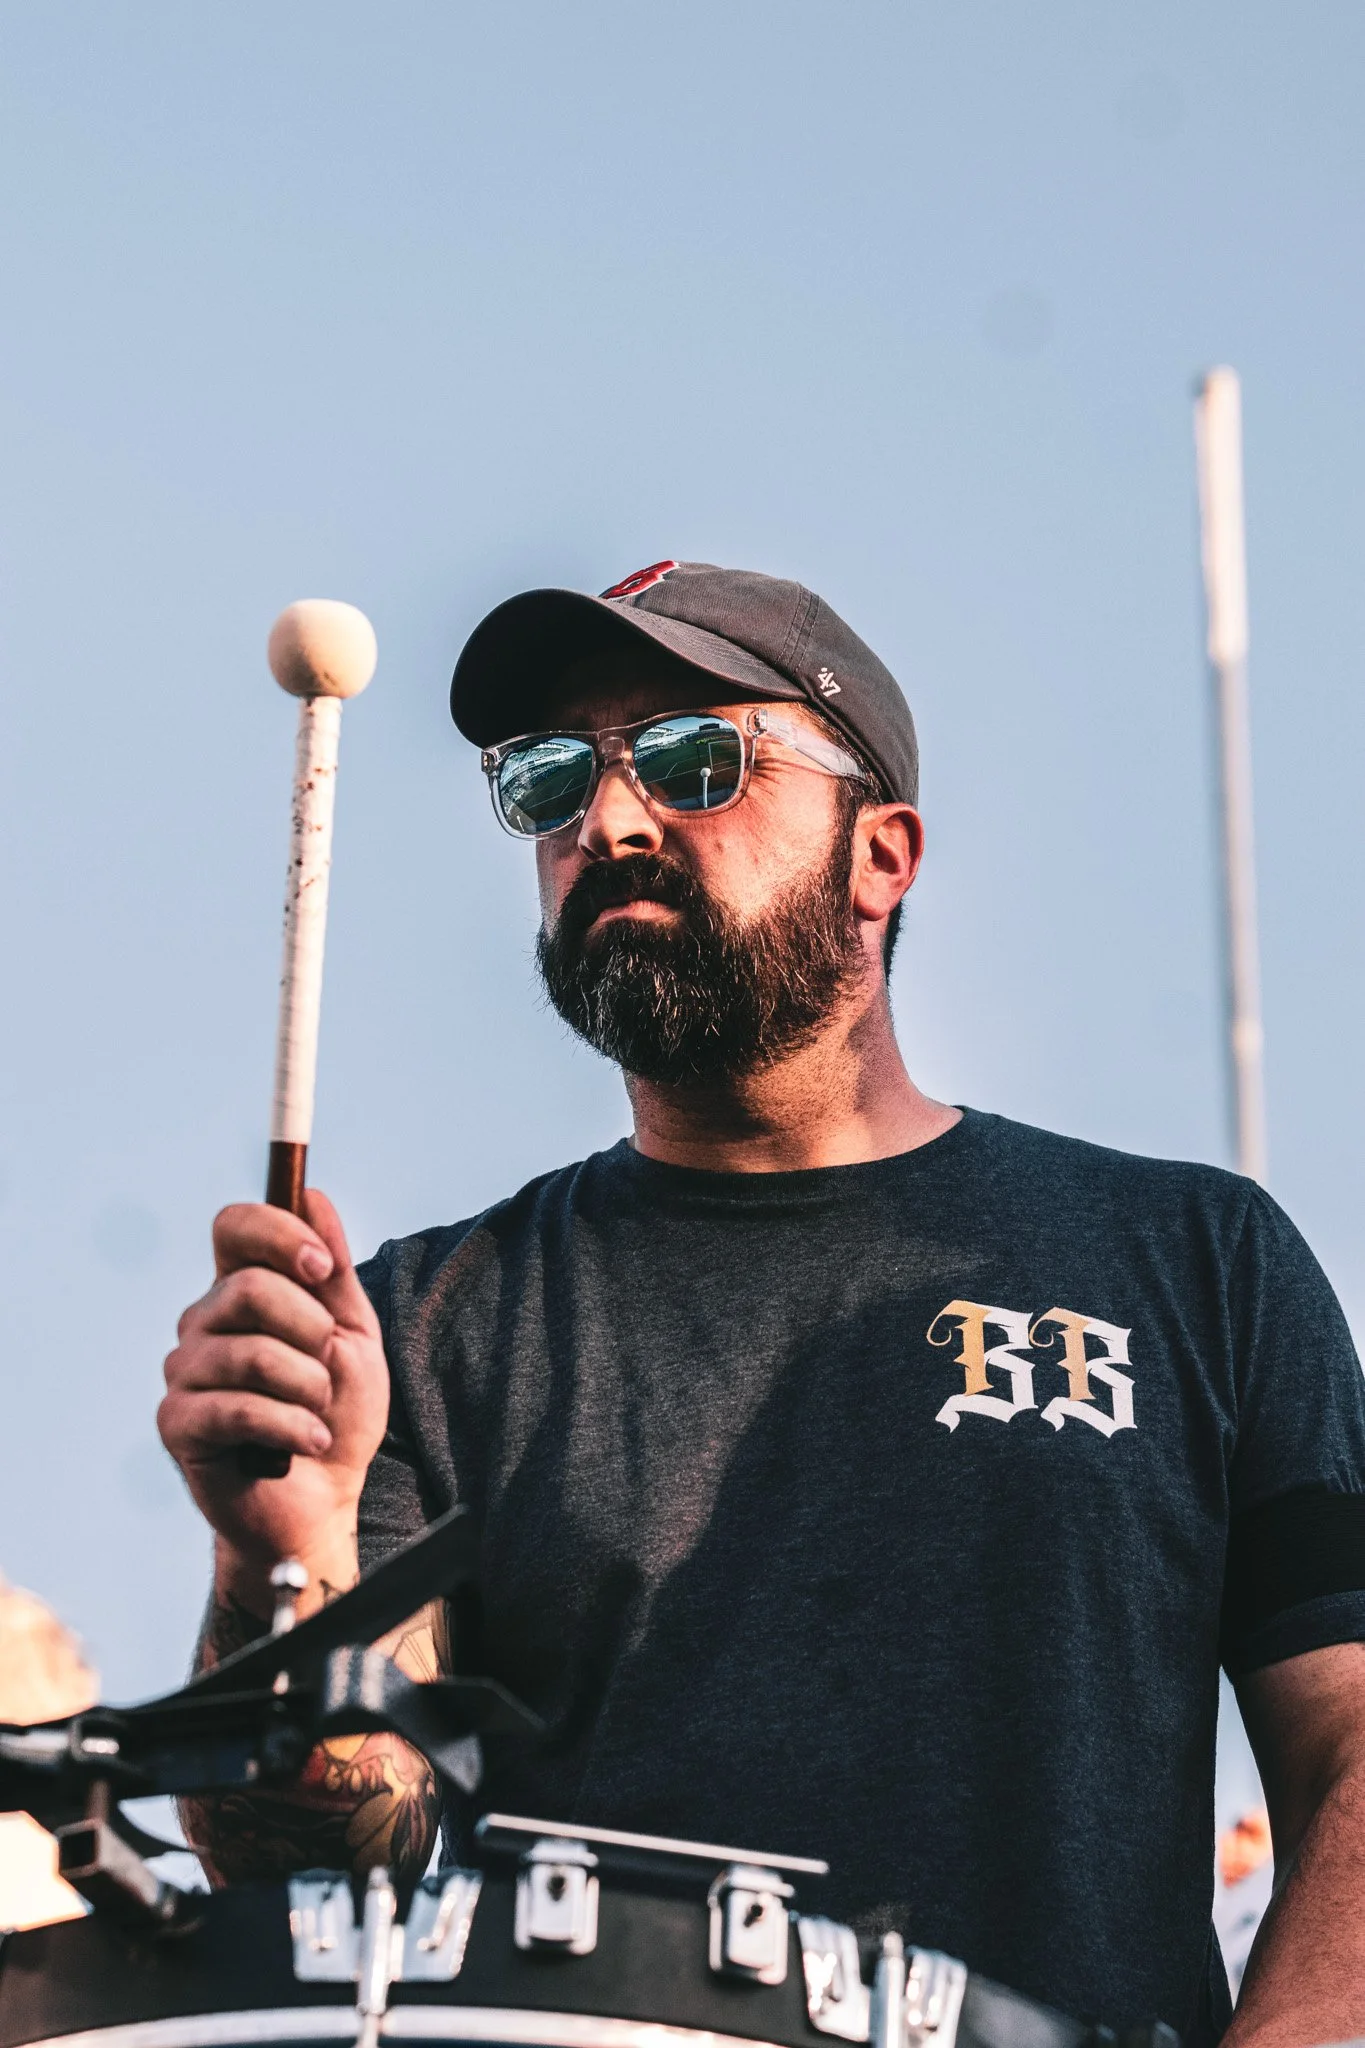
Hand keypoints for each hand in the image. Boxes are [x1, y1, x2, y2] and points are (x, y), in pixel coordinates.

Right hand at [159, 1190, 388, 1589]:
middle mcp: (202, 1322)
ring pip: (252, 1352)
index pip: (235, 1225)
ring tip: (318, 1412)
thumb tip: (313, 1196)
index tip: (322, 1269)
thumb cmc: (335, 1415)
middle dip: (310, 1327)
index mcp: (241, 1290)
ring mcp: (184, 1371)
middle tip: (329, 1364)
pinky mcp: (178, 1423)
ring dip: (309, 1387)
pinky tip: (309, 1442)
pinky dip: (293, 1426)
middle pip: (248, 1287)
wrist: (322, 1502)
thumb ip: (333, 1271)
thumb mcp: (352, 1335)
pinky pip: (239, 1407)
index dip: (279, 1234)